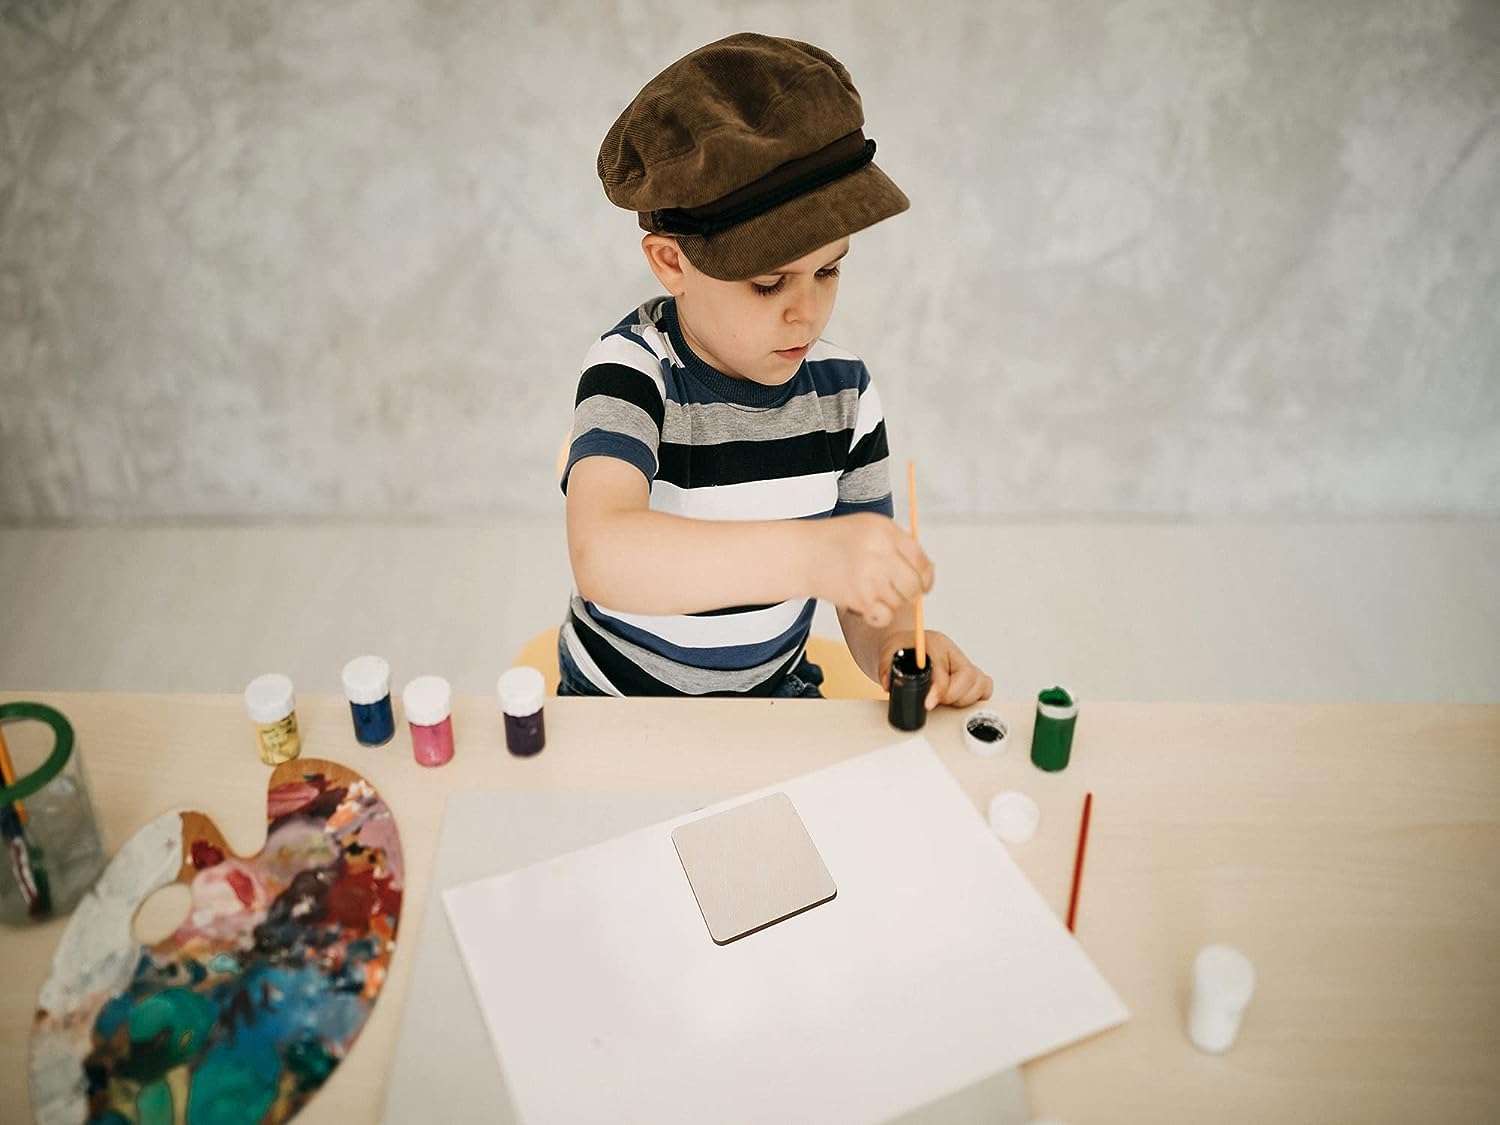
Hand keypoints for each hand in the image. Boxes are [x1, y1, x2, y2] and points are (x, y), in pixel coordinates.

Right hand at [809, 514, 932, 629]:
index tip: (924, 584)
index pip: (921, 561)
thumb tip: (927, 572)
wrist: (802, 554)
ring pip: (899, 602)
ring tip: (870, 589)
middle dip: (910, 591)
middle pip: (914, 585)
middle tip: (896, 589)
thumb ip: (900, 544)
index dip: (926, 577)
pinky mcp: (859, 599)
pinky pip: (884, 616)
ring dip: (889, 601)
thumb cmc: (836, 540)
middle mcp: (880, 553)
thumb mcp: (871, 527)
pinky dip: (879, 615)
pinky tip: (868, 606)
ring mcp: (870, 577)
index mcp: (886, 532)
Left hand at [878, 630, 993, 710]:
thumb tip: (889, 685)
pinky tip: (959, 699)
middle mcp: (953, 652)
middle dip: (952, 696)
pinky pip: (985, 686)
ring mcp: (964, 663)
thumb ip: (887, 667)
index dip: (939, 689)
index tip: (929, 704)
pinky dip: (976, 697)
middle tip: (934, 702)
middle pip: (968, 676)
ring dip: (964, 698)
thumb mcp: (888, 653)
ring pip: (979, 682)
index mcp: (936, 643)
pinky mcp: (970, 675)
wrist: (908, 646)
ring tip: (945, 700)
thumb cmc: (902, 648)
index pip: (944, 668)